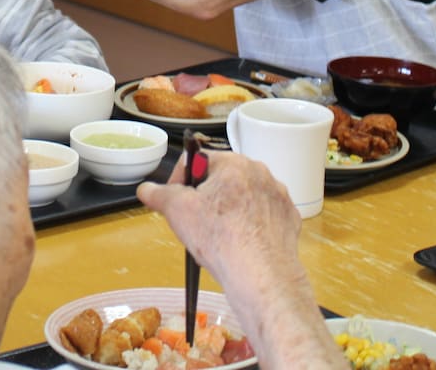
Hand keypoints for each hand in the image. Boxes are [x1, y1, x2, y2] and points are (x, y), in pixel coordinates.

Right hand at [137, 152, 302, 282]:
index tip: (174, 202)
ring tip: (219, 235)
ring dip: (229, 209)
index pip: (196, 160)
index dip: (179, 181)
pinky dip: (251, 224)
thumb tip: (146, 189)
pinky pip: (263, 214)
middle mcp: (260, 172)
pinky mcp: (288, 218)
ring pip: (244, 196)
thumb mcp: (177, 211)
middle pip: (222, 178)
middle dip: (206, 196)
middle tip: (196, 221)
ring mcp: (278, 195)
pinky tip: (242, 243)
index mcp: (233, 163)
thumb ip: (159, 194)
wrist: (262, 275)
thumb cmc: (220, 238)